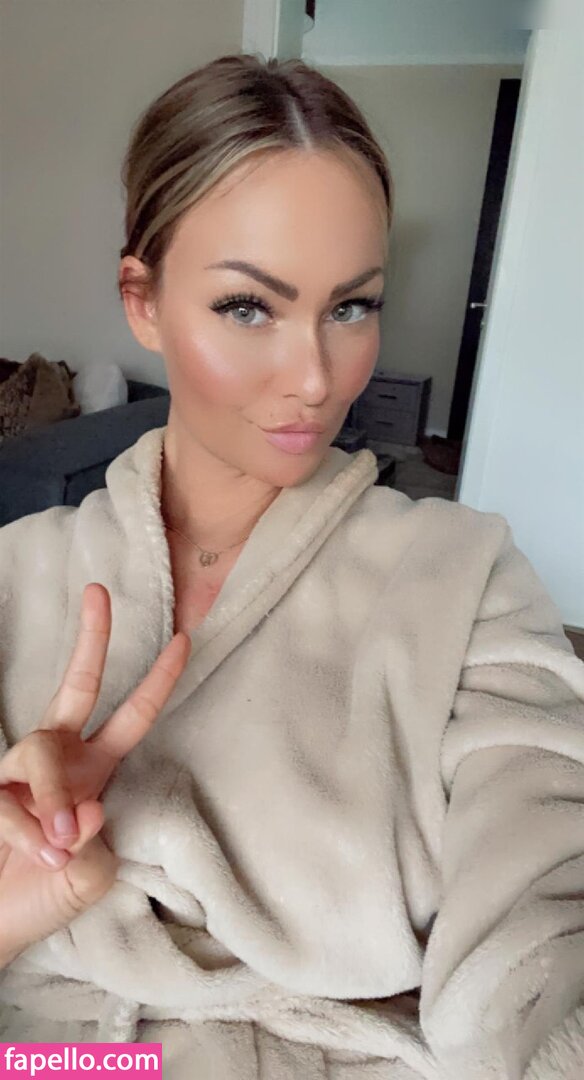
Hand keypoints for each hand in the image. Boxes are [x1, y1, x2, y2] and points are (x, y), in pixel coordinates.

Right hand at [0, 583, 190, 967]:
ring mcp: (21, 772)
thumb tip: (80, 810)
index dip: (159, 680)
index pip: (133, 715)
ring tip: (57, 847)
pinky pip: (11, 803)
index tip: (184, 639)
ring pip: (41, 758)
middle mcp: (61, 757)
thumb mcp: (92, 871)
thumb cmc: (52, 893)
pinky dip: (26, 833)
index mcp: (95, 769)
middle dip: (92, 638)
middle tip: (99, 592)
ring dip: (50, 802)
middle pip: (77, 684)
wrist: (0, 922)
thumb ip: (91, 840)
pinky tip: (37, 855)